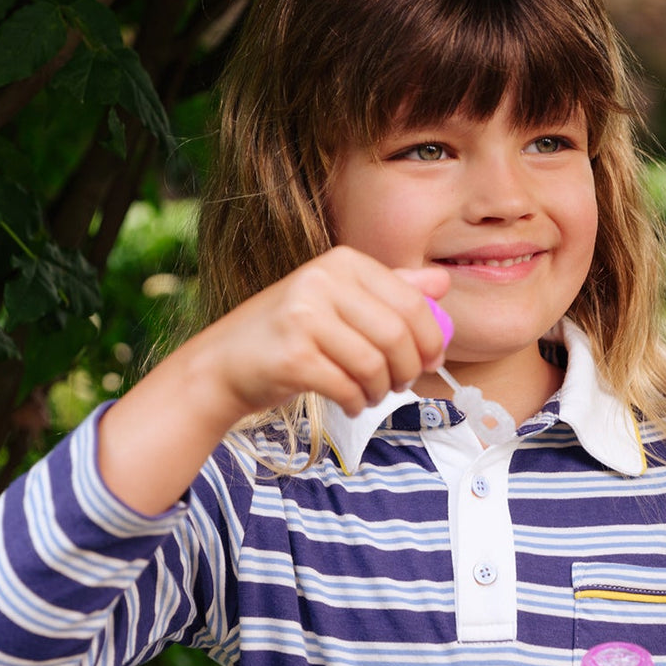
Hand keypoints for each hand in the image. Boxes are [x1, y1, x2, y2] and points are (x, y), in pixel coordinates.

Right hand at [97, 248, 448, 513]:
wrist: (224, 364)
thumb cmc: (288, 336)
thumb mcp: (339, 303)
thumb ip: (389, 291)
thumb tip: (441, 283)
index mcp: (341, 262)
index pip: (411, 302)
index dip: (430, 339)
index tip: (429, 362)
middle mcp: (321, 280)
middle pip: (397, 335)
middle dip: (407, 369)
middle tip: (400, 385)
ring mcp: (304, 316)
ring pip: (374, 364)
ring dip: (381, 390)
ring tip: (369, 395)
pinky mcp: (292, 355)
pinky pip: (347, 386)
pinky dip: (356, 402)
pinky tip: (349, 403)